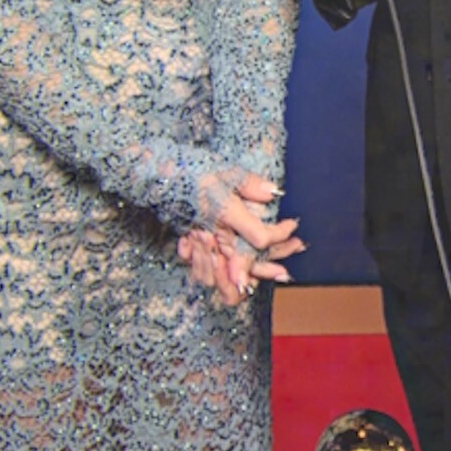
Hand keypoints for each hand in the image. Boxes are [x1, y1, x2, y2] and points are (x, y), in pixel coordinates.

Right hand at [183, 170, 304, 305]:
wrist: (159, 176)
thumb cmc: (193, 171)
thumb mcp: (225, 171)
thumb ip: (250, 184)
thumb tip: (273, 193)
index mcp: (226, 215)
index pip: (261, 238)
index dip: (281, 234)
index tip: (292, 225)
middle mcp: (215, 235)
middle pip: (247, 265)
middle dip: (271, 266)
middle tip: (287, 265)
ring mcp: (202, 245)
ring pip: (226, 279)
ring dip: (249, 278)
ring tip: (273, 273)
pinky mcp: (191, 248)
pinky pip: (207, 276)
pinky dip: (224, 279)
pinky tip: (241, 277)